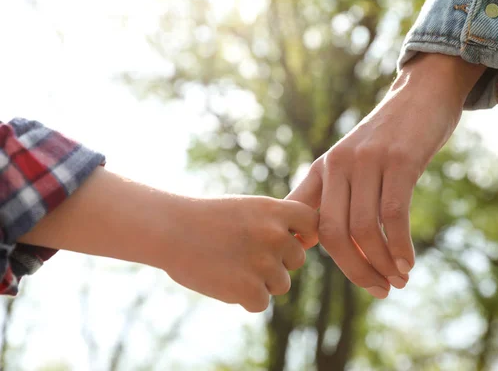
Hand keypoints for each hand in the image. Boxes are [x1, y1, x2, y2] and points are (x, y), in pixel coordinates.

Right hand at [162, 196, 317, 311]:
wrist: (170, 230)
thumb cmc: (207, 218)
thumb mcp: (248, 208)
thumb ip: (278, 222)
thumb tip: (307, 241)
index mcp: (275, 210)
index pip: (312, 224)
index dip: (302, 235)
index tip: (286, 240)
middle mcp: (275, 235)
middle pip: (297, 260)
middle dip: (276, 262)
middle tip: (243, 254)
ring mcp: (263, 263)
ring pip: (281, 284)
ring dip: (261, 281)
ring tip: (230, 266)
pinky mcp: (249, 289)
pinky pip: (261, 302)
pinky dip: (244, 298)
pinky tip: (223, 281)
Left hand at [287, 53, 485, 297]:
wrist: (421, 95)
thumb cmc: (386, 138)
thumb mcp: (349, 163)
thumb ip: (326, 197)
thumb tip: (307, 241)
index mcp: (323, 169)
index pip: (311, 224)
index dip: (328, 259)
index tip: (356, 279)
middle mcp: (339, 164)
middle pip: (335, 233)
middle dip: (356, 270)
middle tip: (380, 290)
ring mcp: (367, 161)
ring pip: (364, 228)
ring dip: (381, 263)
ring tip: (398, 281)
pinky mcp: (398, 160)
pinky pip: (393, 214)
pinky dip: (400, 246)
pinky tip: (407, 263)